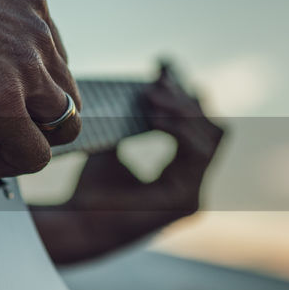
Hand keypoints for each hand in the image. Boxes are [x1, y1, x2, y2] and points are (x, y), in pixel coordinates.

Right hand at [0, 0, 81, 176]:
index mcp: (29, 2)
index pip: (53, 60)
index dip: (25, 87)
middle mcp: (38, 33)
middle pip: (66, 95)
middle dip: (32, 117)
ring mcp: (27, 68)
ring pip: (63, 126)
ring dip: (25, 139)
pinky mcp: (5, 102)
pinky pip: (33, 154)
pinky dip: (6, 162)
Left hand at [32, 59, 224, 264]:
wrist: (76, 223)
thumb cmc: (92, 190)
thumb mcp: (113, 148)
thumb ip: (133, 126)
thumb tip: (145, 87)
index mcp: (182, 172)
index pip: (199, 126)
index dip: (185, 94)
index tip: (163, 66)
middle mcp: (194, 183)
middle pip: (211, 128)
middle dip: (186, 99)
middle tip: (158, 79)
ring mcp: (194, 194)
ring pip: (209, 137)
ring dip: (181, 110)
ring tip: (151, 94)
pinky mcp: (186, 202)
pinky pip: (195, 155)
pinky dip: (177, 130)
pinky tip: (153, 116)